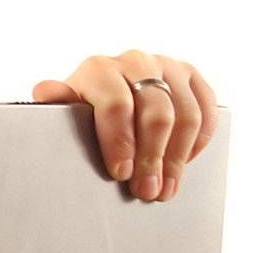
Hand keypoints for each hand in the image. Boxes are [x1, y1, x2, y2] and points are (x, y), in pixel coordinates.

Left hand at [32, 50, 218, 202]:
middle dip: (152, 158)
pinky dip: (199, 141)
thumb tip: (45, 89)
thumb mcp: (65, 112)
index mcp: (99, 69)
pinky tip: (183, 163)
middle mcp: (135, 61)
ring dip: (177, 158)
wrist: (105, 96)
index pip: (117, 104)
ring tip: (165, 188)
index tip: (121, 173)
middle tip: (146, 190)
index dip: (120, 142)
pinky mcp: (190, 76)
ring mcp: (166, 66)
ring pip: (186, 114)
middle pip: (156, 113)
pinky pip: (207, 110)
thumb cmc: (82, 112)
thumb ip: (58, 103)